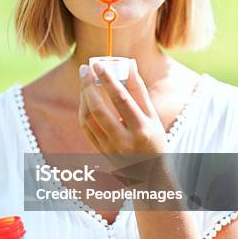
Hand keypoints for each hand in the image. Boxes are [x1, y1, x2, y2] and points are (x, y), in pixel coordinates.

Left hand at [78, 59, 167, 173]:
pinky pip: (86, 128)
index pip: (121, 100)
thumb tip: (128, 64)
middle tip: (85, 69)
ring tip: (85, 80)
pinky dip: (83, 110)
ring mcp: (109, 148)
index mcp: (141, 129)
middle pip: (99, 110)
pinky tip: (85, 98)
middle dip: (88, 86)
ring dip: (83, 97)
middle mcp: (124, 140)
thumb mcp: (152, 116)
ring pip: (88, 119)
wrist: (149, 174)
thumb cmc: (153, 139)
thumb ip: (139, 90)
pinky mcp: (100, 152)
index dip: (108, 80)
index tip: (98, 64)